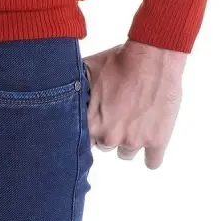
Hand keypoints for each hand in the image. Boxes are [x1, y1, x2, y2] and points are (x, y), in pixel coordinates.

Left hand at [83, 39, 186, 169]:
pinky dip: (151, 154)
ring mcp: (135, 141)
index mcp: (91, 123)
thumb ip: (76, 89)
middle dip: (109, 132)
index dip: (88, 131)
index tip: (94, 123)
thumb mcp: (88, 70)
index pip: (82, 141)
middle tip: (116, 113)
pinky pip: (153, 163)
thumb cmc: (119, 60)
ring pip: (126, 153)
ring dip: (128, 141)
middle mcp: (110, 137)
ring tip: (133, 119)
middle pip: (104, 146)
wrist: (152, 57)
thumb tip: (61, 91)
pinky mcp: (157, 141)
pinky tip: (148, 139)